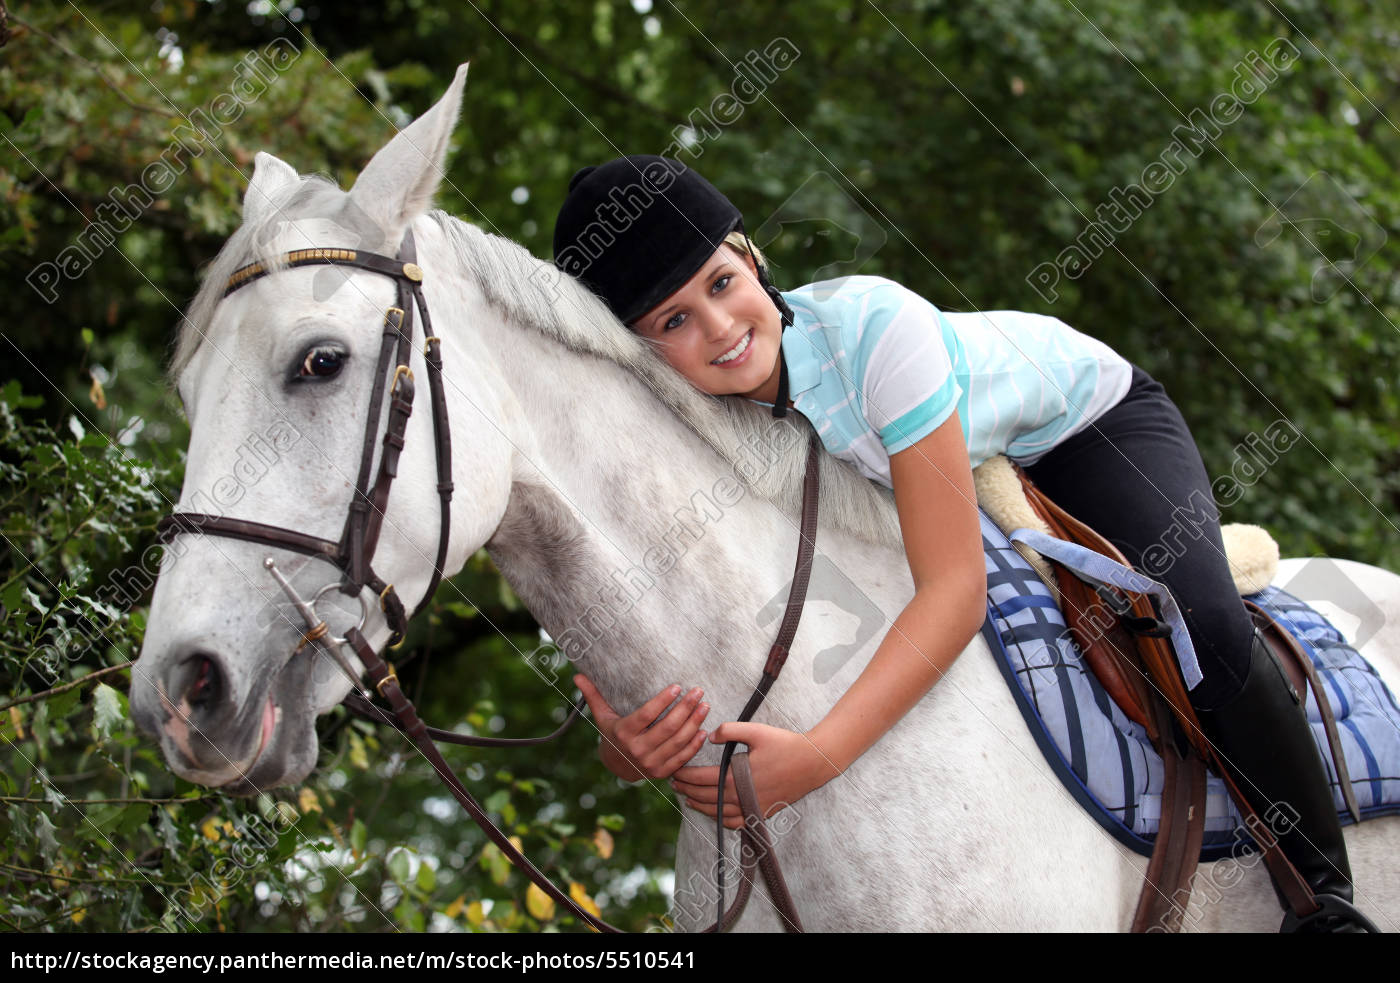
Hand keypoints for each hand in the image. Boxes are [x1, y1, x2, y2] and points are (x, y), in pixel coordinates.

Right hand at [574, 674, 709, 781]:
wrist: (617, 767)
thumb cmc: (612, 734)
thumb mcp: (602, 716)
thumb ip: (594, 695)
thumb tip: (578, 676)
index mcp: (624, 733)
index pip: (647, 714)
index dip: (663, 700)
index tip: (677, 686)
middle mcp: (637, 750)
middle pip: (667, 727)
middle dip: (686, 708)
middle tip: (698, 692)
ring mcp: (651, 763)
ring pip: (677, 742)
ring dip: (694, 723)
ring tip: (705, 706)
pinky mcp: (662, 772)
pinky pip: (682, 758)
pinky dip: (694, 744)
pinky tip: (703, 730)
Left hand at [670, 722, 839, 829]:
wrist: (812, 762)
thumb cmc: (784, 744)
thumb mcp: (755, 731)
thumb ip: (729, 730)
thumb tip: (709, 735)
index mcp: (735, 777)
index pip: (700, 779)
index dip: (684, 775)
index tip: (674, 771)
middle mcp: (740, 796)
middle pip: (705, 798)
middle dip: (687, 791)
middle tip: (674, 784)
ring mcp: (752, 807)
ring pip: (718, 813)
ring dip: (700, 807)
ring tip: (688, 800)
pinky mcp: (762, 812)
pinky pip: (737, 823)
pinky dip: (722, 820)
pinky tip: (716, 814)